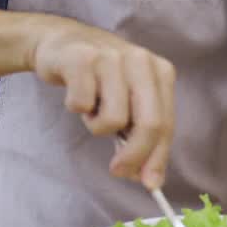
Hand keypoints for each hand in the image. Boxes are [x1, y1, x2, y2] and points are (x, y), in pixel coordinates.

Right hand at [29, 17, 175, 187]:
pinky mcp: (81, 59)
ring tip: (92, 108)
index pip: (166, 123)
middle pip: (149, 123)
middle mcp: (140, 60)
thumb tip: (148, 178)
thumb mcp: (128, 102)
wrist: (60, 43)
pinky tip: (76, 93)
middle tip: (118, 170)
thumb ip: (141, 136)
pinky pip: (82, 105)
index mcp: (160, 71)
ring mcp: (111, 57)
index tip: (150, 183)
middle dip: (134, 156)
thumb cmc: (99, 79)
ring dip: (97, 125)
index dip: (157, 157)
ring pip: (113, 119)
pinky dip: (76, 108)